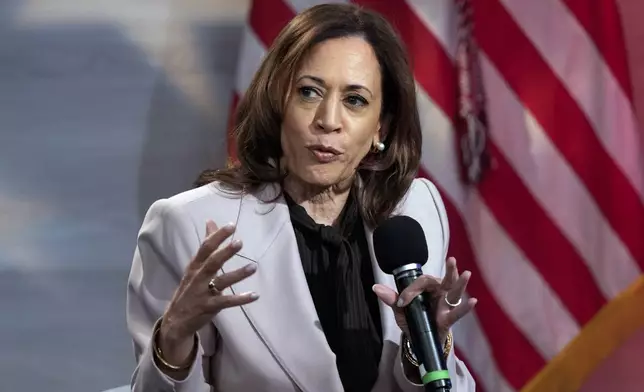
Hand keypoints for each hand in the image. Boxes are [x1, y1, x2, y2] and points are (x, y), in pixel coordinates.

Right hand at [158, 221, 258, 366]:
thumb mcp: (195, 267)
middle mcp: (197, 278)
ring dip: (237, 274)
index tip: (231, 226)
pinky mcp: (208, 307)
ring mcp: (202, 293)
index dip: (217, 237)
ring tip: (253, 267)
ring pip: (221, 282)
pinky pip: (226, 302)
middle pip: (211, 262)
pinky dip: (241, 299)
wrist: (175, 320)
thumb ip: (206, 245)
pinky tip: (255, 295)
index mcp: (194, 266)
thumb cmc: (190, 288)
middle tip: (240, 242)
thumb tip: (210, 221)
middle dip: (225, 252)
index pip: (205, 248)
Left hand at [372, 257, 476, 344]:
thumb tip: (376, 287)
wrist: (418, 340)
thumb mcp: (400, 310)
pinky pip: (457, 312)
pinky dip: (465, 308)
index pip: (422, 282)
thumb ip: (392, 298)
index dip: (411, 290)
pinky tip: (473, 301)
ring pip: (454, 292)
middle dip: (449, 269)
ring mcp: (446, 305)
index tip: (402, 301)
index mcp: (427, 288)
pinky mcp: (448, 319)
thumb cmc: (413, 320)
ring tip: (466, 274)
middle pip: (445, 280)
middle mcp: (439, 293)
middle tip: (451, 260)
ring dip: (460, 283)